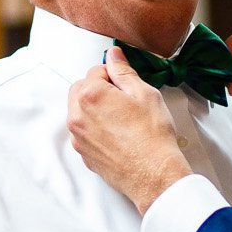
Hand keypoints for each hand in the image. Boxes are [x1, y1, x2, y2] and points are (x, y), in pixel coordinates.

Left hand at [66, 46, 192, 212]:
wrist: (154, 175)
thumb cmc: (152, 136)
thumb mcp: (144, 94)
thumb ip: (123, 71)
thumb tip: (114, 56)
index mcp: (90, 95)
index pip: (96, 71)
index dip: (114, 75)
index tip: (127, 84)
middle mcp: (77, 116)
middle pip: (81, 89)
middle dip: (99, 89)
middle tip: (124, 99)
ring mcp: (78, 137)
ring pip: (79, 111)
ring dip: (95, 108)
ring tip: (121, 118)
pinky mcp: (83, 153)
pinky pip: (84, 131)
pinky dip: (95, 128)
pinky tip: (117, 134)